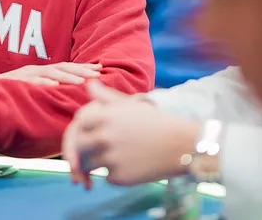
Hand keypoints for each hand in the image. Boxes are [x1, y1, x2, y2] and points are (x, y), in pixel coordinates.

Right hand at [0, 62, 101, 88]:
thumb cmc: (9, 97)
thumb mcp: (32, 94)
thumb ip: (47, 95)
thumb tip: (67, 104)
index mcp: (41, 73)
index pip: (66, 68)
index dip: (83, 68)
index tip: (101, 68)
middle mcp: (35, 71)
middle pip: (62, 67)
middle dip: (81, 70)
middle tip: (98, 73)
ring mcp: (25, 75)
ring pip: (49, 73)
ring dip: (66, 77)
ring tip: (81, 82)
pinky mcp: (15, 82)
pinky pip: (30, 82)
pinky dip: (43, 83)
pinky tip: (54, 86)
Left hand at [63, 81, 200, 188]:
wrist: (182, 145)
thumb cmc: (155, 122)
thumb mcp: (131, 105)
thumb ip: (105, 96)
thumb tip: (88, 83)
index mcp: (106, 116)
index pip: (79, 125)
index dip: (82, 130)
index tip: (88, 134)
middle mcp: (105, 137)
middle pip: (79, 147)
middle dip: (81, 151)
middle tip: (88, 155)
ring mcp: (112, 158)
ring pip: (88, 165)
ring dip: (94, 166)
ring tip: (108, 162)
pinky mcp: (120, 177)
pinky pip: (107, 178)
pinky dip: (114, 175)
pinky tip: (129, 168)